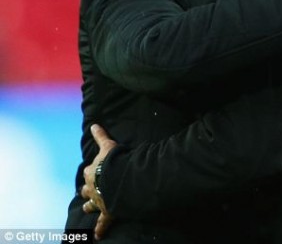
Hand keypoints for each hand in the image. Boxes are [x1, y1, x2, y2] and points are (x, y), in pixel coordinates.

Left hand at [81, 124, 116, 239]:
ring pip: (91, 204)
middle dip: (87, 189)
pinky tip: (98, 236)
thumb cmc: (114, 161)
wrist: (119, 177)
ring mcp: (99, 200)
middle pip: (86, 189)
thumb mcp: (107, 146)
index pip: (90, 171)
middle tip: (87, 191)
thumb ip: (100, 136)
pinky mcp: (107, 211)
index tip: (92, 171)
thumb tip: (94, 124)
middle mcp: (92, 187)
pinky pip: (103, 222)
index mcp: (93, 171)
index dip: (92, 171)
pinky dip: (100, 229)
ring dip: (90, 206)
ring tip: (88, 207)